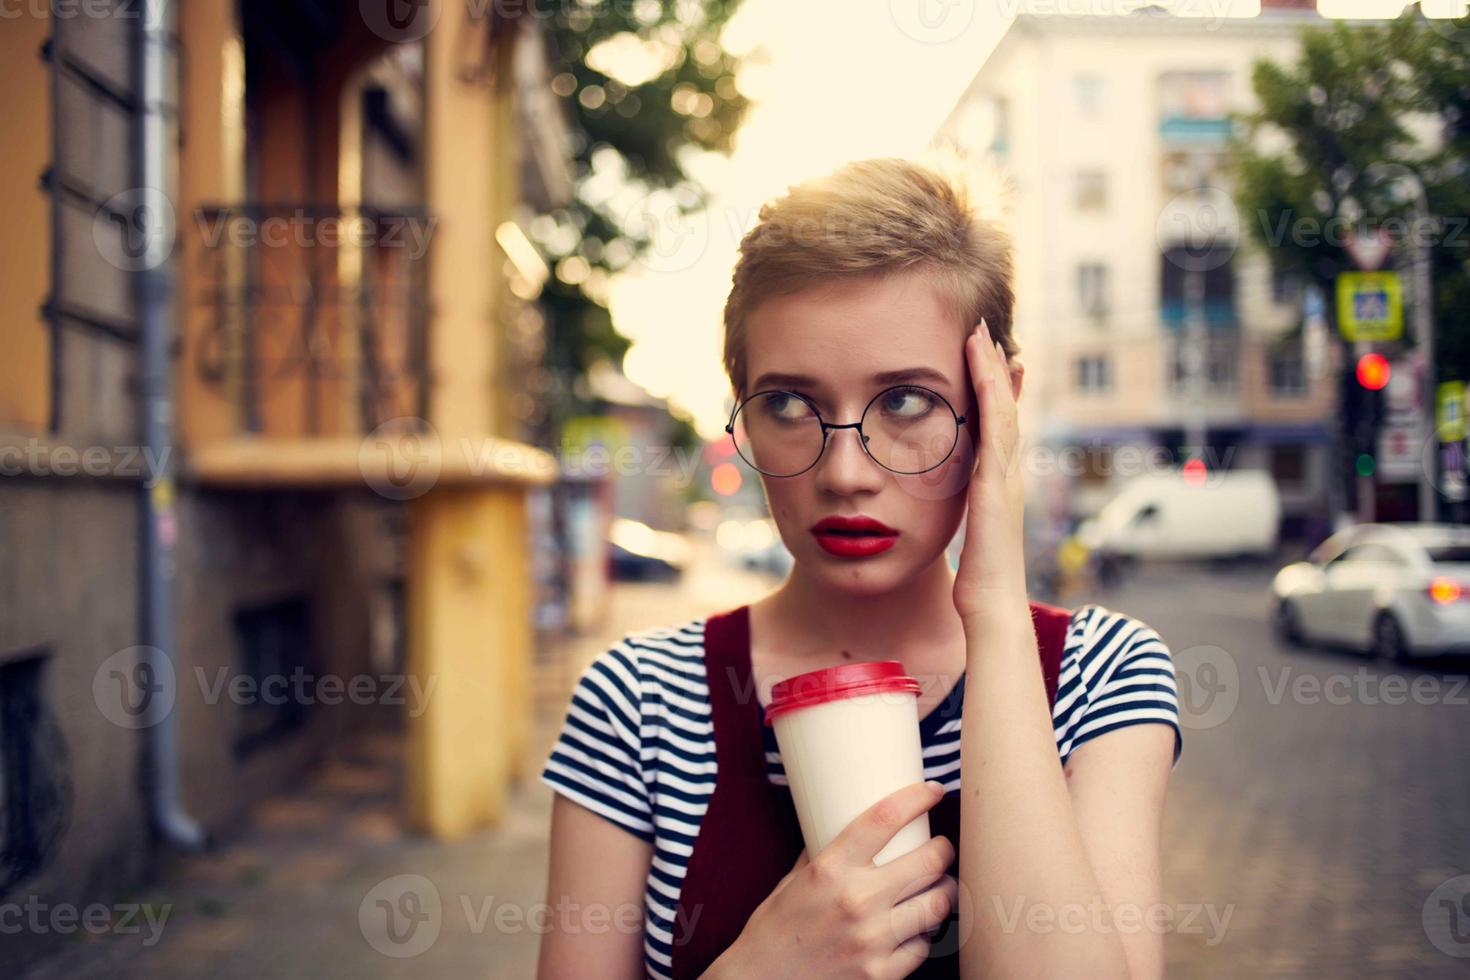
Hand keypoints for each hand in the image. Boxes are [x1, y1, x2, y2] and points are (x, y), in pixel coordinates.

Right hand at [707, 781, 957, 979]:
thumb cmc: (775, 927)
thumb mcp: (793, 880)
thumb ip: (825, 852)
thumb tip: (845, 823)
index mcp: (830, 868)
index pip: (884, 818)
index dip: (917, 797)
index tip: (933, 790)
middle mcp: (855, 900)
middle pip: (928, 859)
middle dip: (943, 848)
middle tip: (941, 847)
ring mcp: (872, 939)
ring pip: (937, 903)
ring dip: (944, 890)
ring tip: (940, 885)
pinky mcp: (882, 973)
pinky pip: (923, 945)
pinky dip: (923, 934)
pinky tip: (916, 926)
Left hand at [953, 318, 1029, 624]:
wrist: (992, 604)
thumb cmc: (979, 579)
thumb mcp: (969, 533)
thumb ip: (962, 513)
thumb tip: (950, 505)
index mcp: (998, 483)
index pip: (997, 428)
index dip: (995, 393)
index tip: (987, 361)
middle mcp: (1008, 473)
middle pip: (1006, 409)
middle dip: (998, 370)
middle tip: (989, 332)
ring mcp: (1007, 475)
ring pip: (1003, 409)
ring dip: (993, 369)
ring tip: (984, 334)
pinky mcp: (997, 480)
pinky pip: (995, 426)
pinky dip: (991, 392)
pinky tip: (983, 367)